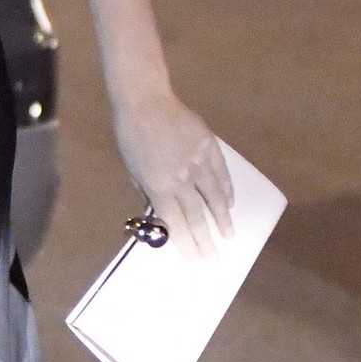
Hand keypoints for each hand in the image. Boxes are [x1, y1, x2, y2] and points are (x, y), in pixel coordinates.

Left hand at [112, 90, 231, 256]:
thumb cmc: (131, 135)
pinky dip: (227, 191)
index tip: (195, 260)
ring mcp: (198, 163)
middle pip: (197, 217)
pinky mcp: (210, 147)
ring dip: (222, 220)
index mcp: (158, 187)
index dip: (187, 245)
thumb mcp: (132, 169)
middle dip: (206, 240)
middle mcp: (181, 179)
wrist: (145, 101)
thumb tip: (159, 214)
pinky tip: (229, 204)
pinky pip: (222, 174)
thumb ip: (147, 193)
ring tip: (229, 235)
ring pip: (215, 198)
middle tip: (214, 257)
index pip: (175, 224)